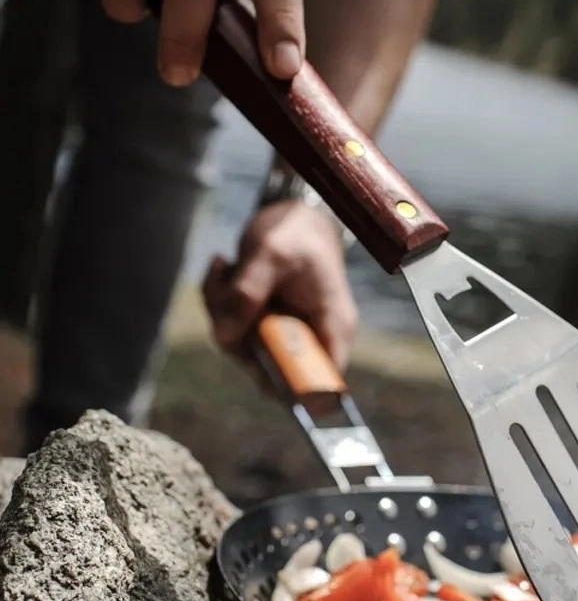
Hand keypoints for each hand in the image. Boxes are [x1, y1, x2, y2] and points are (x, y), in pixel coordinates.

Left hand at [202, 201, 357, 369]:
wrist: (295, 211)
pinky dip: (220, 303)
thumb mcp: (268, 254)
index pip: (323, 380)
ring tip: (223, 269)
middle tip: (224, 289)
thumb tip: (225, 336)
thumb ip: (247, 294)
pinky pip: (235, 329)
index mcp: (333, 323)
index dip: (293, 388)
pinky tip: (223, 268)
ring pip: (245, 348)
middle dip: (236, 335)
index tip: (257, 367)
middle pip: (272, 367)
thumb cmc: (293, 230)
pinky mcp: (269, 323)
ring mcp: (289, 331)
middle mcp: (314, 334)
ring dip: (221, 313)